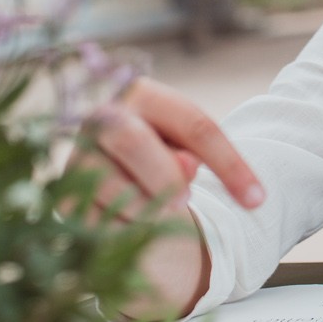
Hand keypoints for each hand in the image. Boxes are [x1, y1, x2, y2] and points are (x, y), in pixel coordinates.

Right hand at [78, 78, 263, 318]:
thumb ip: (191, 154)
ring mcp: (76, 156)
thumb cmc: (161, 155)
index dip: (230, 164)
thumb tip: (183, 170)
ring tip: (152, 208)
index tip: (258, 200)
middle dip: (165, 179)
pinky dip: (125, 227)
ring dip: (146, 208)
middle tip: (184, 203)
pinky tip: (128, 221)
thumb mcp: (184, 149)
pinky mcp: (64, 196)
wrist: (110, 170)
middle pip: (134, 142)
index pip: (194, 125)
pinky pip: (98, 220)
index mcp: (142, 94)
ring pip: (113, 186)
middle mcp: (101, 118)